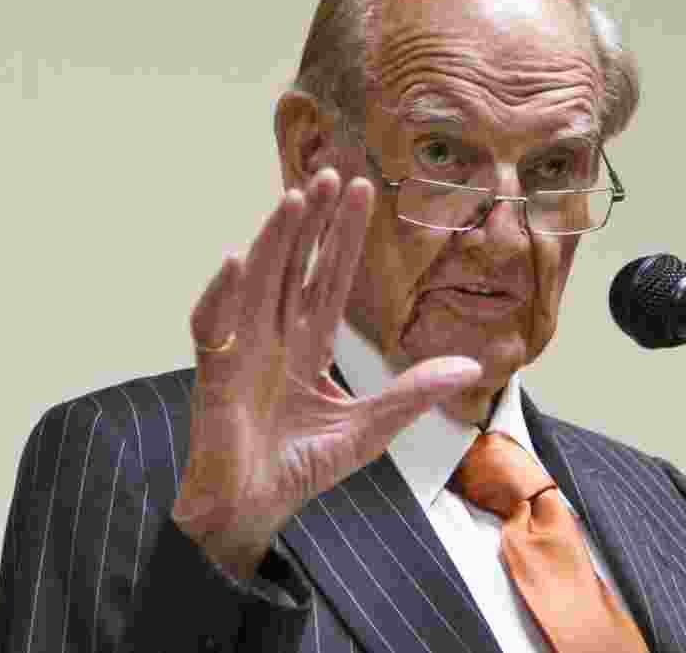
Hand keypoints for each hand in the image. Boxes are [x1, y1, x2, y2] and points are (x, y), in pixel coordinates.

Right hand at [173, 169, 481, 580]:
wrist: (253, 511)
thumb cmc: (302, 467)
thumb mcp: (369, 428)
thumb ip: (413, 393)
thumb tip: (473, 365)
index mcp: (309, 344)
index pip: (331, 278)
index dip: (347, 237)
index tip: (366, 193)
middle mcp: (275, 336)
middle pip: (295, 266)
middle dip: (313, 221)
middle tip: (333, 173)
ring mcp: (244, 350)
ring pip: (258, 281)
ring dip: (275, 239)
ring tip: (296, 198)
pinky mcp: (215, 373)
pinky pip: (212, 326)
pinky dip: (221, 295)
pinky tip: (236, 262)